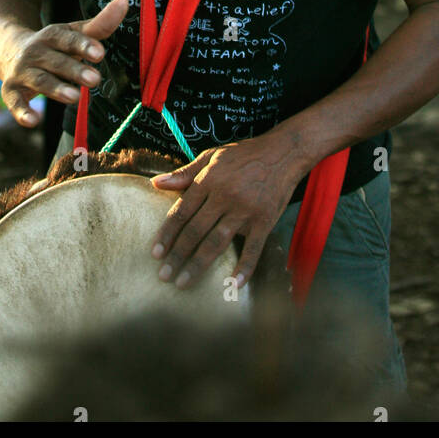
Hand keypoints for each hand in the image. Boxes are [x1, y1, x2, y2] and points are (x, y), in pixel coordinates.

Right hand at [0, 0, 129, 126]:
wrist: (8, 50)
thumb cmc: (53, 45)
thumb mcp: (73, 33)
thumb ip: (100, 24)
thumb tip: (125, 2)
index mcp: (52, 36)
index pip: (68, 39)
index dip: (83, 45)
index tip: (100, 53)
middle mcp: (36, 52)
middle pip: (56, 61)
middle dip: (75, 70)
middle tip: (95, 79)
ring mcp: (22, 71)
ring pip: (39, 80)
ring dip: (55, 89)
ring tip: (74, 97)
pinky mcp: (11, 91)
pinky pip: (15, 102)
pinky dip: (22, 112)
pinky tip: (33, 121)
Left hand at [150, 132, 302, 290]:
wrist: (283, 152)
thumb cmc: (244, 155)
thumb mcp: (212, 156)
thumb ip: (184, 173)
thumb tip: (156, 183)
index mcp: (209, 180)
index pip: (182, 211)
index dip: (167, 234)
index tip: (155, 253)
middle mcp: (225, 196)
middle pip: (196, 231)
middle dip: (178, 255)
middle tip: (164, 275)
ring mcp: (246, 210)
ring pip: (217, 242)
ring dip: (198, 265)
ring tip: (183, 283)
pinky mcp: (265, 220)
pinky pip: (253, 248)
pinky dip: (244, 267)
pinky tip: (233, 285)